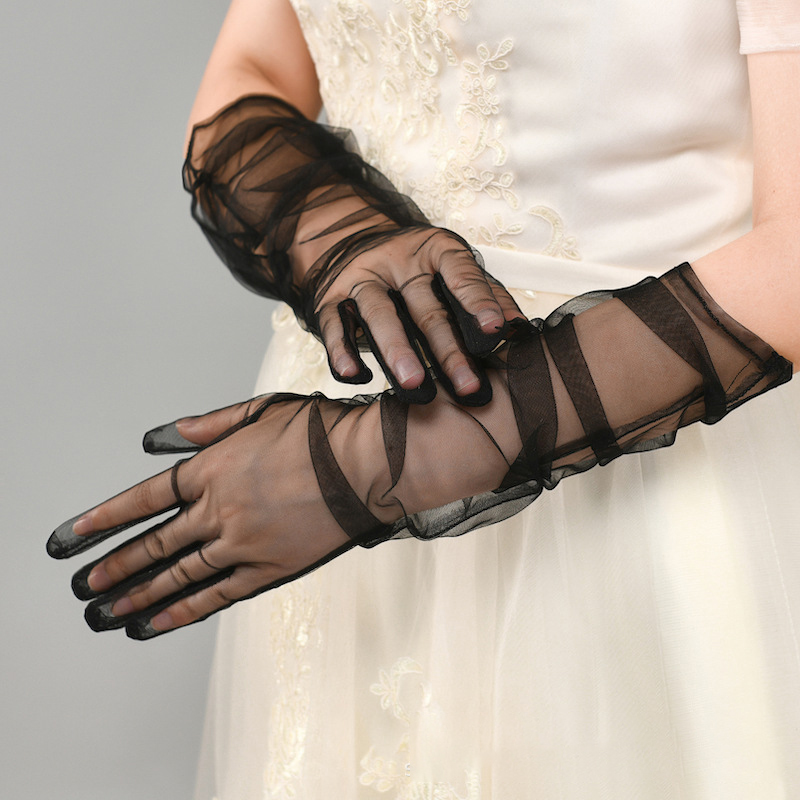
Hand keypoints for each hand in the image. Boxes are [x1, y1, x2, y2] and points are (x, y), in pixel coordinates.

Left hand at [47, 395, 391, 638]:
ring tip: (107, 613)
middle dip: (114, 567)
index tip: (71, 539)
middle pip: (154, 544)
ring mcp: (242, 543)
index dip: (103, 520)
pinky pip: (217, 595)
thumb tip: (164, 437)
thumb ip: (208, 427)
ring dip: (138, 595)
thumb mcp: (259, 412)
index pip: (143, 499)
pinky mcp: (269, 569)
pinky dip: (183, 611)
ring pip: (178, 576)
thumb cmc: (319, 432)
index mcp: (212, 469)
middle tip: (83, 586)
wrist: (368, 464)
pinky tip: (156, 623)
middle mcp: (218, 510)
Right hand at [306, 226, 523, 404]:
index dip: (478, 301)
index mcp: (434, 249)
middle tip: (468, 387)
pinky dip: (342, 351)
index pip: (460, 272)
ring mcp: (361, 277)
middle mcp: (397, 260)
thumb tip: (520, 330)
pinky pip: (334, 326)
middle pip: (425, 306)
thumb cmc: (418, 272)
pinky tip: (355, 377)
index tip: (496, 331)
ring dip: (397, 350)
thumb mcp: (451, 273)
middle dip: (448, 350)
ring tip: (414, 386)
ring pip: (379, 313)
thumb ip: (485, 297)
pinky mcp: (329, 298)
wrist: (354, 245)